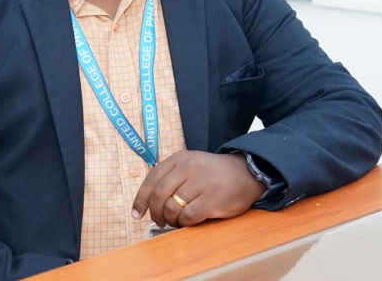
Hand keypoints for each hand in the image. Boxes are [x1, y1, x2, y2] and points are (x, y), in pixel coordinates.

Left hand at [132, 151, 264, 227]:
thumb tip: (149, 201)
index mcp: (179, 159)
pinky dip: (185, 223)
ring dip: (171, 219)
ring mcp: (200, 182)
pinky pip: (188, 216)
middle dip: (155, 213)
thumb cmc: (212, 173)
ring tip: (177, 220)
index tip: (136, 213)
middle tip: (159, 221)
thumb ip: (171, 176)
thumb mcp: (190, 164)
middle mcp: (187, 168)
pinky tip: (190, 221)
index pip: (151, 179)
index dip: (140, 199)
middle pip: (158, 195)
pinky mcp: (212, 199)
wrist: (245, 173)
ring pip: (172, 208)